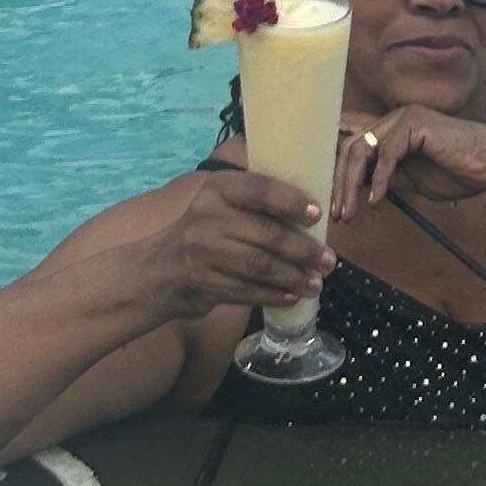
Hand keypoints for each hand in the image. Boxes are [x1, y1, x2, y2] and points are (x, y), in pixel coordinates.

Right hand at [137, 166, 331, 323]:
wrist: (157, 273)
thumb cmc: (202, 234)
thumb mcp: (219, 207)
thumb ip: (253, 205)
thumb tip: (311, 214)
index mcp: (217, 189)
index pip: (258, 188)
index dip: (290, 200)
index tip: (317, 213)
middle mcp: (208, 217)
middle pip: (266, 234)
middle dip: (303, 250)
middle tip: (329, 261)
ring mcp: (204, 252)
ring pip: (260, 266)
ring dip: (293, 277)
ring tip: (316, 283)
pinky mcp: (204, 284)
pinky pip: (248, 290)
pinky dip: (274, 295)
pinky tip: (292, 297)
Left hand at [350, 105, 485, 213]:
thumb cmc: (458, 172)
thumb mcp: (412, 179)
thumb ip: (387, 177)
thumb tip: (358, 189)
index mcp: (392, 129)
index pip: (353, 140)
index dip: (337, 166)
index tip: (331, 198)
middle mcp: (393, 118)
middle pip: (349, 146)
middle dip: (339, 182)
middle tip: (339, 214)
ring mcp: (403, 118)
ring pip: (361, 149)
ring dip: (351, 184)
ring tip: (350, 213)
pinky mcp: (414, 125)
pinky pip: (385, 154)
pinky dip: (378, 180)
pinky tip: (376, 201)